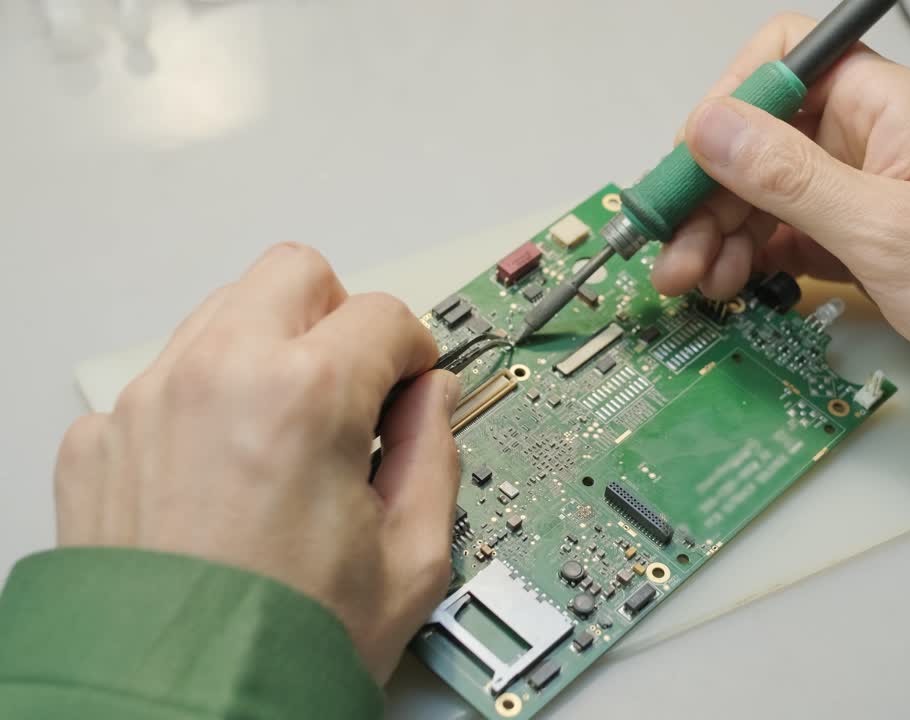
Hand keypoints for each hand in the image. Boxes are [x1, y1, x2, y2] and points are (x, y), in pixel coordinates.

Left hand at [53, 243, 460, 682]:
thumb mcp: (411, 559)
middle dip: (337, 315)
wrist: (177, 714)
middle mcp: (217, 376)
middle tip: (353, 382)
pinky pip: (164, 381)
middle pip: (294, 274)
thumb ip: (436, 453)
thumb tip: (434, 401)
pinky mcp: (98, 442)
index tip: (413, 384)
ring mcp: (146, 403)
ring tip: (288, 428)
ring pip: (223, 313)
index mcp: (306, 395)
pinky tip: (223, 472)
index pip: (384, 313)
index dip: (415, 351)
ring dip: (269, 347)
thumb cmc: (285, 650)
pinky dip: (203, 403)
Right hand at [650, 14, 909, 422]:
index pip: (782, 65)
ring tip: (697, 278)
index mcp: (883, 108)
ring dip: (719, 234)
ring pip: (760, 196)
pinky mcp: (854, 246)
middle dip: (708, 193)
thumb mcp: (890, 229)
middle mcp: (863, 143)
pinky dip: (750, 261)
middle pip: (756, 142)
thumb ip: (793, 178)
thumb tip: (714, 128)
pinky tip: (732, 284)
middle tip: (675, 246)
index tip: (694, 163)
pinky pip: (782, 239)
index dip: (729, 105)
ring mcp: (856, 196)